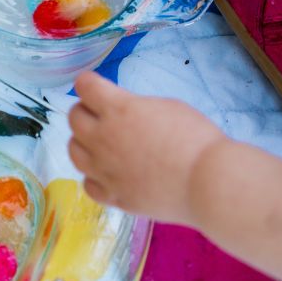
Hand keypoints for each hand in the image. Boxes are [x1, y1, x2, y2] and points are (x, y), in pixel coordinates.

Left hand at [68, 73, 227, 225]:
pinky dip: (94, 176)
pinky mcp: (113, 196)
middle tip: (101, 114)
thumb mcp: (166, 107)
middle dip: (85, 111)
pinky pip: (88, 184)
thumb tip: (123, 110)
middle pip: (74, 117)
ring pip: (74, 151)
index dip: (90, 84)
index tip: (95, 86)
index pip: (84, 86)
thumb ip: (135, 106)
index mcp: (117, 109)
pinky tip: (108, 174)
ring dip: (84, 142)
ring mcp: (104, 170)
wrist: (208, 183)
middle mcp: (103, 138)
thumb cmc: (196, 138)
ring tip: (101, 143)